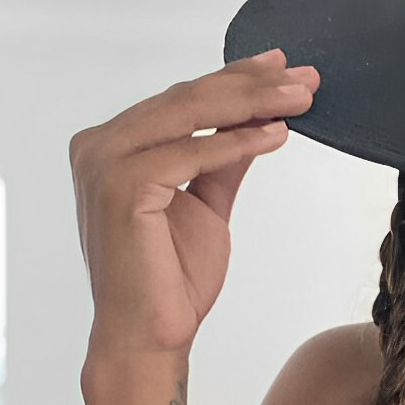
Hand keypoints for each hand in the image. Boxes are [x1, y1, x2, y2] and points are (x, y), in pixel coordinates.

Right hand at [70, 48, 318, 362]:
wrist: (151, 337)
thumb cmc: (172, 280)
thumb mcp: (207, 206)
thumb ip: (222, 161)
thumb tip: (259, 122)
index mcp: (113, 145)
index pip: (182, 100)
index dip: (236, 80)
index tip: (283, 68)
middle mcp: (99, 145)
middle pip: (188, 99)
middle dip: (252, 85)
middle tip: (305, 76)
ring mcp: (103, 162)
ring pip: (189, 115)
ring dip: (252, 103)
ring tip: (302, 98)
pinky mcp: (120, 185)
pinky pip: (190, 153)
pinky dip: (236, 142)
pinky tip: (278, 135)